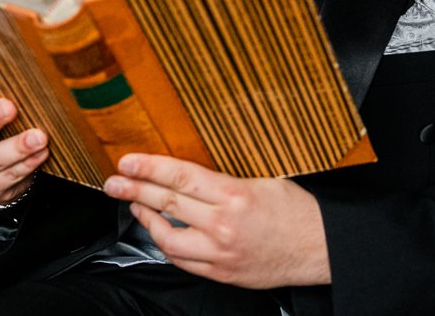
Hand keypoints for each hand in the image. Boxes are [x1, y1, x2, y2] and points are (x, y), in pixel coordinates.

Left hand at [103, 153, 329, 288]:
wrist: (320, 249)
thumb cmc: (298, 212)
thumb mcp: (265, 181)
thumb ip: (225, 179)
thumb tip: (189, 172)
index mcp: (235, 195)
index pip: (181, 178)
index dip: (149, 168)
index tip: (128, 162)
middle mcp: (223, 225)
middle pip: (167, 205)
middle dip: (135, 190)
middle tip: (114, 182)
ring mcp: (220, 253)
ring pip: (168, 238)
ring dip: (146, 219)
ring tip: (133, 204)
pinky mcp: (221, 273)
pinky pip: (183, 260)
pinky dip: (167, 243)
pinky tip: (160, 231)